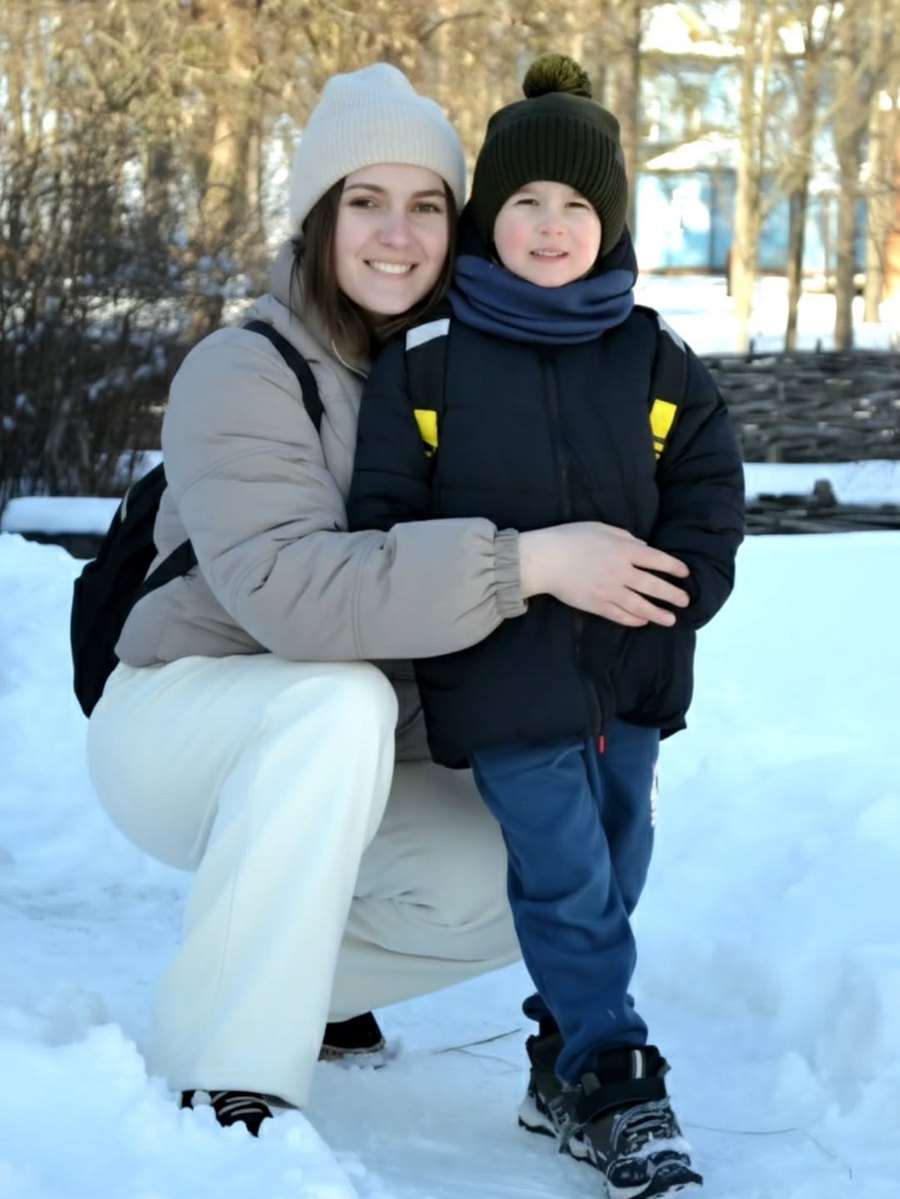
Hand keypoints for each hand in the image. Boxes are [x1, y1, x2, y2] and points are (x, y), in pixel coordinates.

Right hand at [519, 522, 689, 626]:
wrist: (544, 560)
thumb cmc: (570, 538)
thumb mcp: (600, 528)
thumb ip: (625, 537)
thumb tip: (644, 548)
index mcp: (623, 550)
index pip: (657, 560)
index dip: (673, 567)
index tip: (684, 573)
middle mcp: (620, 572)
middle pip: (653, 586)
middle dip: (672, 594)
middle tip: (685, 601)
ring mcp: (609, 591)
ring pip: (640, 605)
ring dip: (658, 613)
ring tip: (671, 619)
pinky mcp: (596, 605)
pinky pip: (620, 615)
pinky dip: (633, 619)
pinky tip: (642, 621)